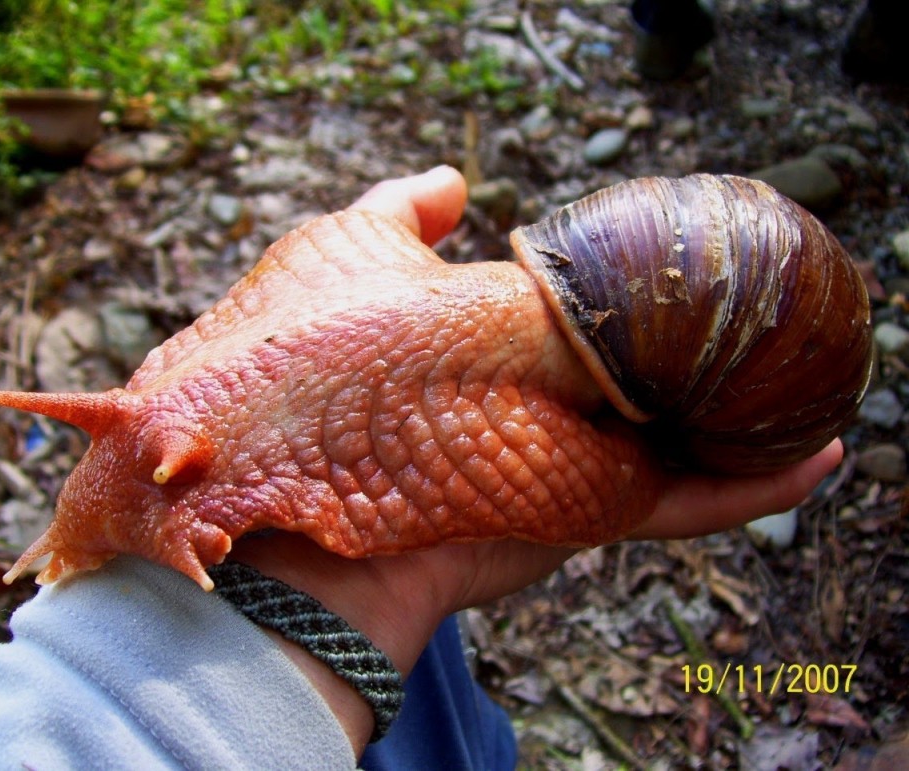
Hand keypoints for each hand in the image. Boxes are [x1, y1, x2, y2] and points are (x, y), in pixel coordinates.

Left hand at [232, 167, 842, 752]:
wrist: (295, 506)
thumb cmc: (307, 368)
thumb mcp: (352, 257)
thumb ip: (406, 220)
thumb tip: (456, 182)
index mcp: (489, 346)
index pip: (578, 318)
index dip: (627, 296)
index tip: (674, 266)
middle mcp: (531, 403)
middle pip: (635, 378)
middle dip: (697, 355)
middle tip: (770, 324)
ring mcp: (563, 460)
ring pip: (676, 439)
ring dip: (746, 420)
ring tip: (818, 390)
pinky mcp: (585, 512)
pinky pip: (683, 502)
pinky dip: (750, 486)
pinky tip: (810, 457)